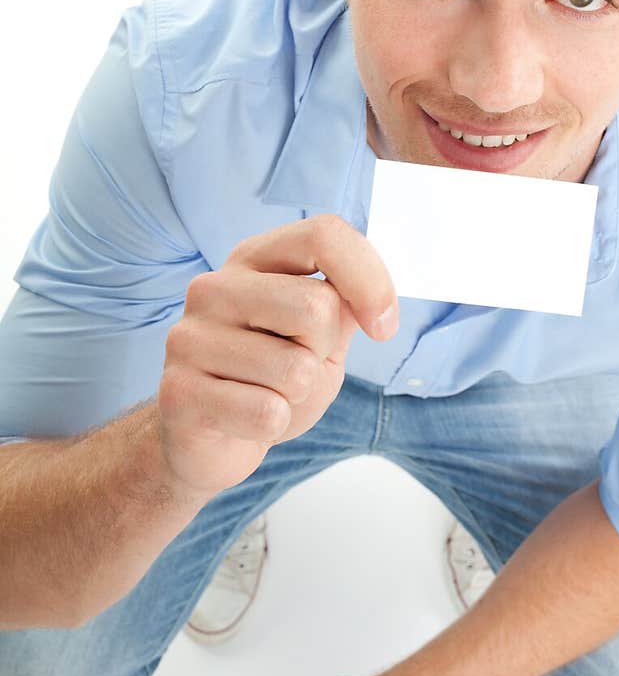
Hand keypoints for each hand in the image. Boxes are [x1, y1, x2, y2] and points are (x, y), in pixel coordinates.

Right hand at [157, 214, 398, 497]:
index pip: (323, 234)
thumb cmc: (272, 381)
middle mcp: (213, 287)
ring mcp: (188, 337)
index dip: (369, 279)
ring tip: (265, 395)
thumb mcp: (321, 337)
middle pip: (317, 307)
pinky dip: (273, 426)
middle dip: (324, 352)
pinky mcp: (178, 392)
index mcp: (252, 260)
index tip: (383, 327)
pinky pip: (267, 413)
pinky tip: (243, 420)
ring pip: (296, 370)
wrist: (210, 440)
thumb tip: (374, 304)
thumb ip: (345, 306)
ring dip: (297, 397)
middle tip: (294, 369)